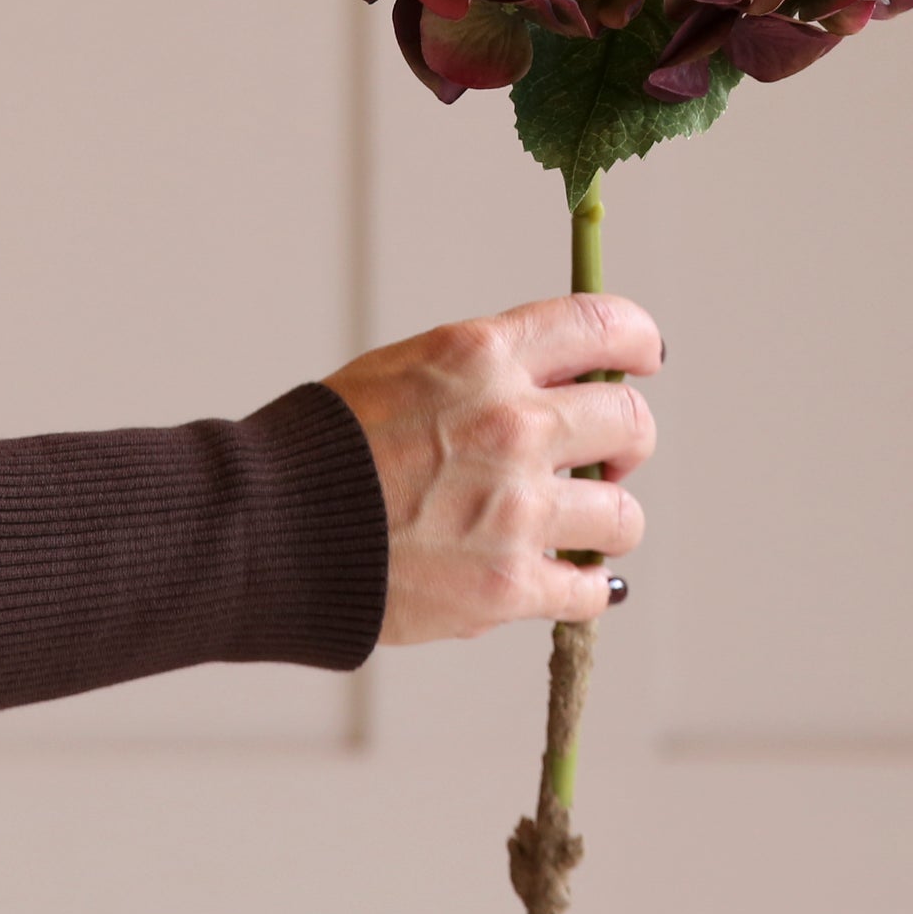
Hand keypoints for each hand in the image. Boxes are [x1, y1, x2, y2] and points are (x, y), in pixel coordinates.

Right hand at [323, 293, 660, 645]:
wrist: (267, 529)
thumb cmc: (332, 446)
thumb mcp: (412, 367)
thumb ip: (493, 370)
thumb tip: (572, 379)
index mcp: (485, 356)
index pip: (604, 325)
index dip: (638, 341)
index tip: (645, 359)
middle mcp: (513, 424)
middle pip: (632, 422)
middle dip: (626, 441)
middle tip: (604, 460)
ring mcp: (516, 510)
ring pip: (624, 514)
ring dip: (607, 521)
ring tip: (577, 530)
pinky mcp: (507, 587)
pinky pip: (591, 589)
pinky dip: (586, 589)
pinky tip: (570, 583)